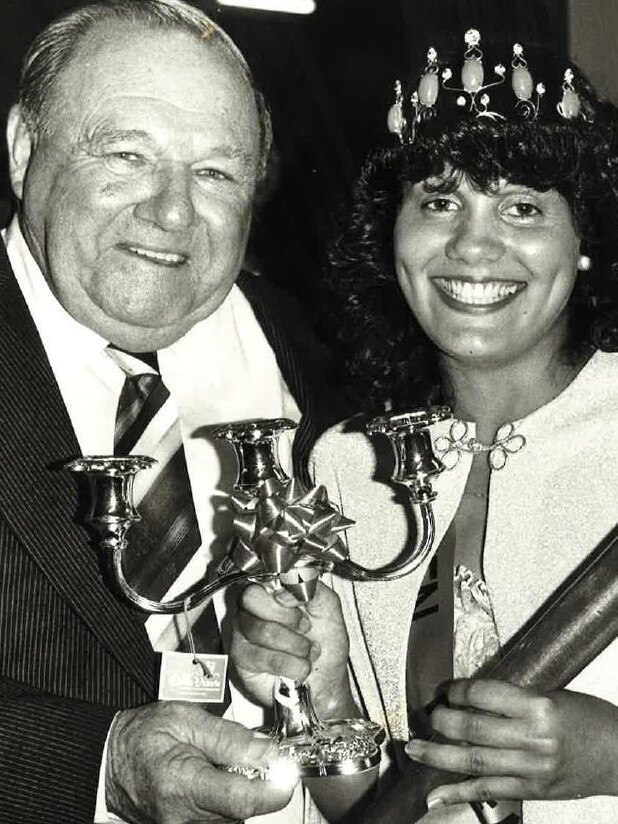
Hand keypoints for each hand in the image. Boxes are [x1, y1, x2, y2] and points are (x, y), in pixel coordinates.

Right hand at [106, 701, 297, 823]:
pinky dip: (227, 797)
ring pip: (235, 814)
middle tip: (249, 749)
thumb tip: (268, 750)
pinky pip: (221, 818)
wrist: (108, 761)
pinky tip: (214, 776)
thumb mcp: (185, 719)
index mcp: (184, 785)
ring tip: (220, 760)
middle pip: (244, 807)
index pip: (243, 799)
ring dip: (241, 787)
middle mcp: (184, 818)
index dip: (275, 786)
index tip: (287, 768)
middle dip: (256, 778)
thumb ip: (229, 736)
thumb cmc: (140, 736)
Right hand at [230, 581, 355, 719]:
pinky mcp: (241, 659)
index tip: (303, 605)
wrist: (326, 684)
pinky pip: (260, 656)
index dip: (284, 590)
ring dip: (294, 645)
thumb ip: (312, 588)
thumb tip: (284, 590)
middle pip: (251, 597)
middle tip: (305, 627)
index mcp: (274, 591)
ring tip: (306, 652)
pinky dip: (288, 664)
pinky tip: (297, 667)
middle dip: (285, 616)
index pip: (263, 575)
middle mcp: (253, 609)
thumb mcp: (329, 608)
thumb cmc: (325, 646)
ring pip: (261, 629)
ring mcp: (244, 633)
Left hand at [404, 679, 617, 807]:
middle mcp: (533, 739)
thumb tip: (473, 699)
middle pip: (473, 728)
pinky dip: (459, 792)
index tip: (447, 689)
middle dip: (443, 721)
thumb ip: (515, 699)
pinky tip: (436, 794)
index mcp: (538, 707)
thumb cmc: (591, 720)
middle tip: (429, 715)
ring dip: (438, 754)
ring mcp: (531, 768)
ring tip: (415, 748)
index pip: (484, 695)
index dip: (458, 691)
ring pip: (473, 760)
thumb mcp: (553, 695)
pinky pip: (488, 790)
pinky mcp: (532, 790)